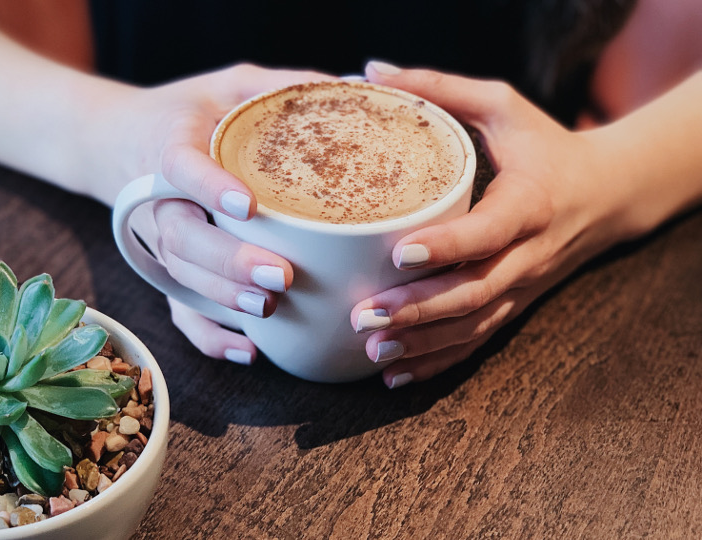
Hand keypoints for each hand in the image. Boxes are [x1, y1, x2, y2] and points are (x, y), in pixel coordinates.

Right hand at [109, 64, 332, 362]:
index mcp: (169, 146)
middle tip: (279, 276)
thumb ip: (279, 86)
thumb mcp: (228, 84)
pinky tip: (249, 351)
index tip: (248, 205)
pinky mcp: (170, 268)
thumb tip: (356, 85)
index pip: (181, 168)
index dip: (210, 187)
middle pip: (183, 239)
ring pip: (184, 278)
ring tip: (270, 308)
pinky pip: (180, 311)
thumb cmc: (189, 112)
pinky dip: (210, 338)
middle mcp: (160, 200)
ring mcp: (162, 240)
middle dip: (230, 262)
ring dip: (225, 299)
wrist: (121, 141)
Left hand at [350, 61, 627, 387]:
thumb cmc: (546, 147)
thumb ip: (442, 91)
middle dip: (419, 308)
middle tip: (366, 316)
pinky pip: (476, 341)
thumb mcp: (504, 108)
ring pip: (473, 325)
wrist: (606, 195)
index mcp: (530, 203)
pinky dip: (438, 362)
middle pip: (475, 291)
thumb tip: (373, 72)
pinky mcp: (514, 305)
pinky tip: (396, 374)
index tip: (399, 252)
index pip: (489, 231)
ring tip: (373, 349)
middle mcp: (528, 254)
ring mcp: (522, 287)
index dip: (447, 245)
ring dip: (423, 342)